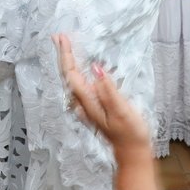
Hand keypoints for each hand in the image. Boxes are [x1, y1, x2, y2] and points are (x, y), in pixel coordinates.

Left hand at [53, 33, 150, 158]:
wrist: (132, 153)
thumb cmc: (130, 132)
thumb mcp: (121, 110)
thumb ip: (108, 89)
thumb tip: (96, 68)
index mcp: (88, 101)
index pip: (72, 74)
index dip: (66, 55)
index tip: (63, 38)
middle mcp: (83, 103)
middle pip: (67, 75)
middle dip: (62, 55)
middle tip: (57, 36)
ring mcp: (87, 106)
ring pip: (71, 80)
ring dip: (67, 62)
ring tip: (64, 46)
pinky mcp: (93, 107)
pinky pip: (79, 85)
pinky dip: (75, 71)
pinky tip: (77, 67)